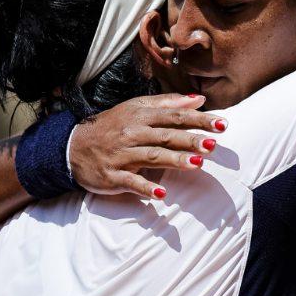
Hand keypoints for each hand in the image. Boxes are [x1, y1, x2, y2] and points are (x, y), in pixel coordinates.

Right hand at [68, 93, 227, 199]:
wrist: (73, 146)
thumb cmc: (113, 126)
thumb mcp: (137, 109)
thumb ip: (169, 104)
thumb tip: (199, 99)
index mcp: (141, 115)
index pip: (174, 116)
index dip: (199, 120)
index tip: (222, 124)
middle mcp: (132, 133)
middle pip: (166, 136)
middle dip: (191, 139)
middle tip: (213, 144)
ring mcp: (122, 155)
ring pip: (151, 156)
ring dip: (174, 160)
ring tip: (197, 164)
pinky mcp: (112, 176)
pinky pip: (130, 182)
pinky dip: (145, 189)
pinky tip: (161, 196)